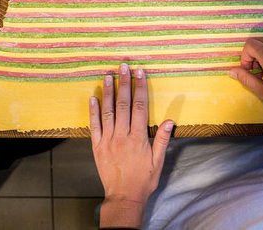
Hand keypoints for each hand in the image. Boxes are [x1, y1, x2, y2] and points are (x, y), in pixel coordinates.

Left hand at [90, 64, 173, 228]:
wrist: (124, 197)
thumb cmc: (144, 179)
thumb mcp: (158, 161)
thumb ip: (162, 139)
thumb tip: (169, 120)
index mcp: (138, 137)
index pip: (139, 107)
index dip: (140, 88)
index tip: (140, 73)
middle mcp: (122, 135)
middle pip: (123, 104)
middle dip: (124, 83)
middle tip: (123, 66)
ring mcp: (108, 140)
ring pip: (108, 111)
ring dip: (108, 92)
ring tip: (108, 76)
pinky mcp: (97, 146)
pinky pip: (94, 126)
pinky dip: (93, 111)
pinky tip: (93, 97)